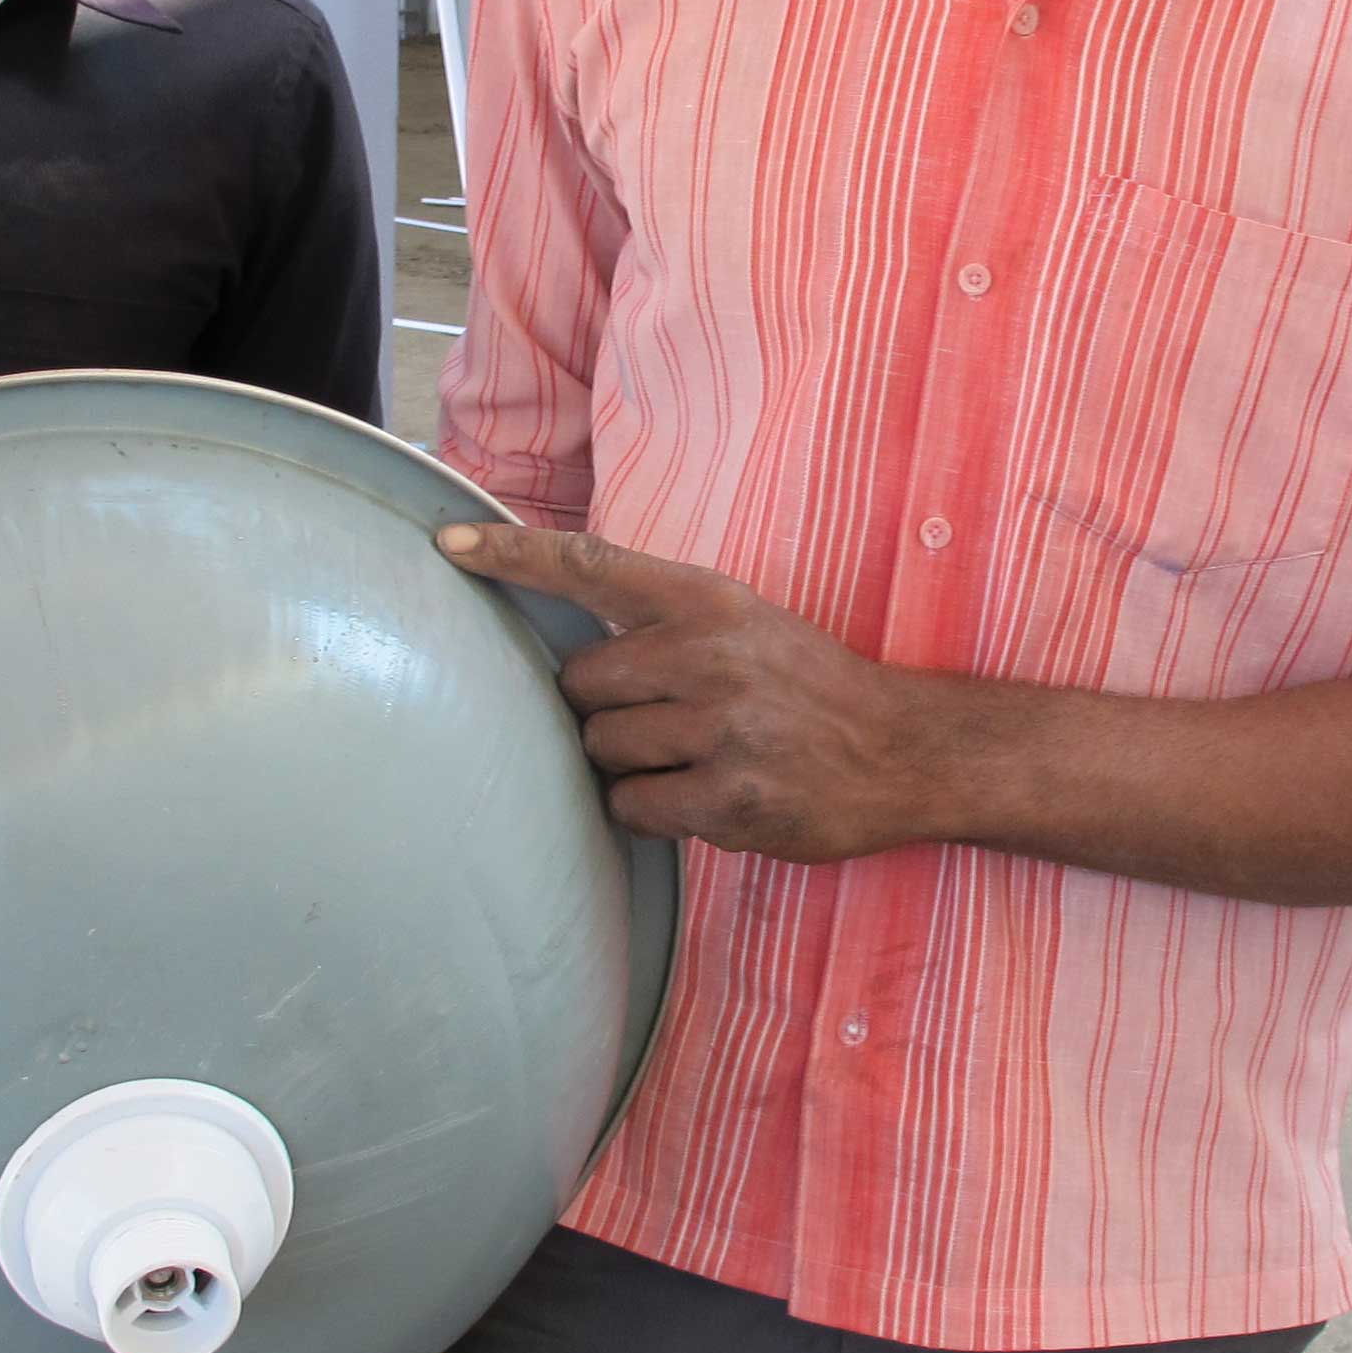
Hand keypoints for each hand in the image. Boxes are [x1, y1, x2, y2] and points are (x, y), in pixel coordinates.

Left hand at [438, 524, 951, 860]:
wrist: (904, 750)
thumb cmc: (808, 686)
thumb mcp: (744, 622)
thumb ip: (663, 620)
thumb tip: (566, 650)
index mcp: (709, 600)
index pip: (590, 564)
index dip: (511, 553)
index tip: (447, 543)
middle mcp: (709, 655)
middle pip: (580, 683)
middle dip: (604, 708)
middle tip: (664, 718)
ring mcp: (719, 729)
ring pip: (602, 750)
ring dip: (629, 764)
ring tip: (693, 758)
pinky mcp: (728, 798)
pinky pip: (634, 808)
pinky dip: (654, 809)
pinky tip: (704, 796)